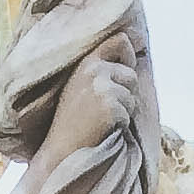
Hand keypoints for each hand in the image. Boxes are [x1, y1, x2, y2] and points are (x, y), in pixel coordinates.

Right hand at [30, 30, 143, 193]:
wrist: (61, 152)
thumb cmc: (71, 124)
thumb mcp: (79, 87)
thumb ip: (99, 71)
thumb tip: (130, 62)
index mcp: (86, 62)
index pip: (120, 41)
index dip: (129, 54)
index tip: (129, 66)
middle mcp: (94, 70)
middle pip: (131, 75)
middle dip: (127, 93)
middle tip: (108, 110)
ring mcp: (102, 88)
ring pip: (131, 97)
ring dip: (123, 112)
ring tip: (101, 122)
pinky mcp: (110, 107)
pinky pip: (128, 114)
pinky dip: (119, 126)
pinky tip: (102, 130)